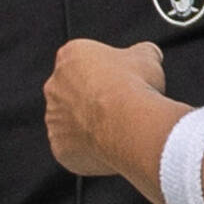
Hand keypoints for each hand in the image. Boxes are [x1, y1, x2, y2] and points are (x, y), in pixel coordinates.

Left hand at [44, 39, 165, 176]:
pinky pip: (73, 149)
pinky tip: (109, 150)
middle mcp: (54, 85)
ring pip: (70, 122)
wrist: (128, 124)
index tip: (123, 83)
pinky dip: (88, 151)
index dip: (106, 74)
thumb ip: (142, 52)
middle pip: (73, 92)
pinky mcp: (59, 146)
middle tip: (120, 110)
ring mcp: (54, 118)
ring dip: (88, 126)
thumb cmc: (136, 86)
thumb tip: (149, 52)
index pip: (84, 63)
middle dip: (93, 100)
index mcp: (69, 56)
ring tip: (117, 132)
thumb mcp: (146, 57)